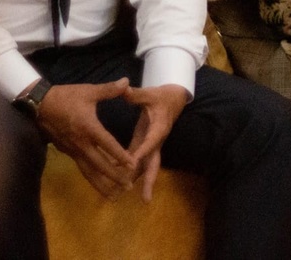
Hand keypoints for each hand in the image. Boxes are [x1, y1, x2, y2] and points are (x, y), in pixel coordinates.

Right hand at [34, 78, 136, 198]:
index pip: (108, 145)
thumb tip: (127, 81)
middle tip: (129, 187)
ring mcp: (73, 150)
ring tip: (114, 196)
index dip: (120, 155)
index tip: (133, 165)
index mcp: (89, 128)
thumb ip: (109, 89)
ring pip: (89, 171)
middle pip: (99, 164)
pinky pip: (82, 168)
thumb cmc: (65, 97)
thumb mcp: (88, 91)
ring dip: (102, 184)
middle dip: (114, 177)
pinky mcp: (68, 152)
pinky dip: (92, 177)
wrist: (39, 105)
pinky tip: (99, 184)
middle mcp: (81, 143)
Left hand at [124, 84, 190, 201]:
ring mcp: (151, 145)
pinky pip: (138, 161)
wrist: (173, 99)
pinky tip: (117, 181)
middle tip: (146, 199)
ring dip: (137, 181)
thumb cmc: (162, 96)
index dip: (142, 152)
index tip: (132, 163)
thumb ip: (137, 94)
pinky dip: (130, 171)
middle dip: (150, 181)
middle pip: (154, 164)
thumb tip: (124, 89)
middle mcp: (156, 141)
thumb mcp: (150, 93)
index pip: (151, 142)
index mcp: (159, 128)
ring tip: (127, 197)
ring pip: (146, 166)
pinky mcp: (145, 145)